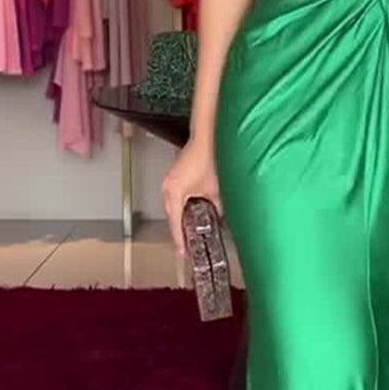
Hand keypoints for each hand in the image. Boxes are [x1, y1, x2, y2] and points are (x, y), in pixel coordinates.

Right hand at [162, 140, 222, 257]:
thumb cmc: (210, 159)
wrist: (208, 137)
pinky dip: (182, 206)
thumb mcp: (216, 191)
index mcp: (174, 192)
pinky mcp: (175, 175)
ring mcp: (169, 180)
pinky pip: (175, 196)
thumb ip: (217, 208)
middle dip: (179, 230)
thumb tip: (220, 219)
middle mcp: (168, 187)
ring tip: (188, 230)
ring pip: (173, 206)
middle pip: (171, 216)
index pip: (175, 223)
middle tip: (186, 245)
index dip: (180, 239)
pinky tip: (191, 211)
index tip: (182, 252)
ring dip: (181, 217)